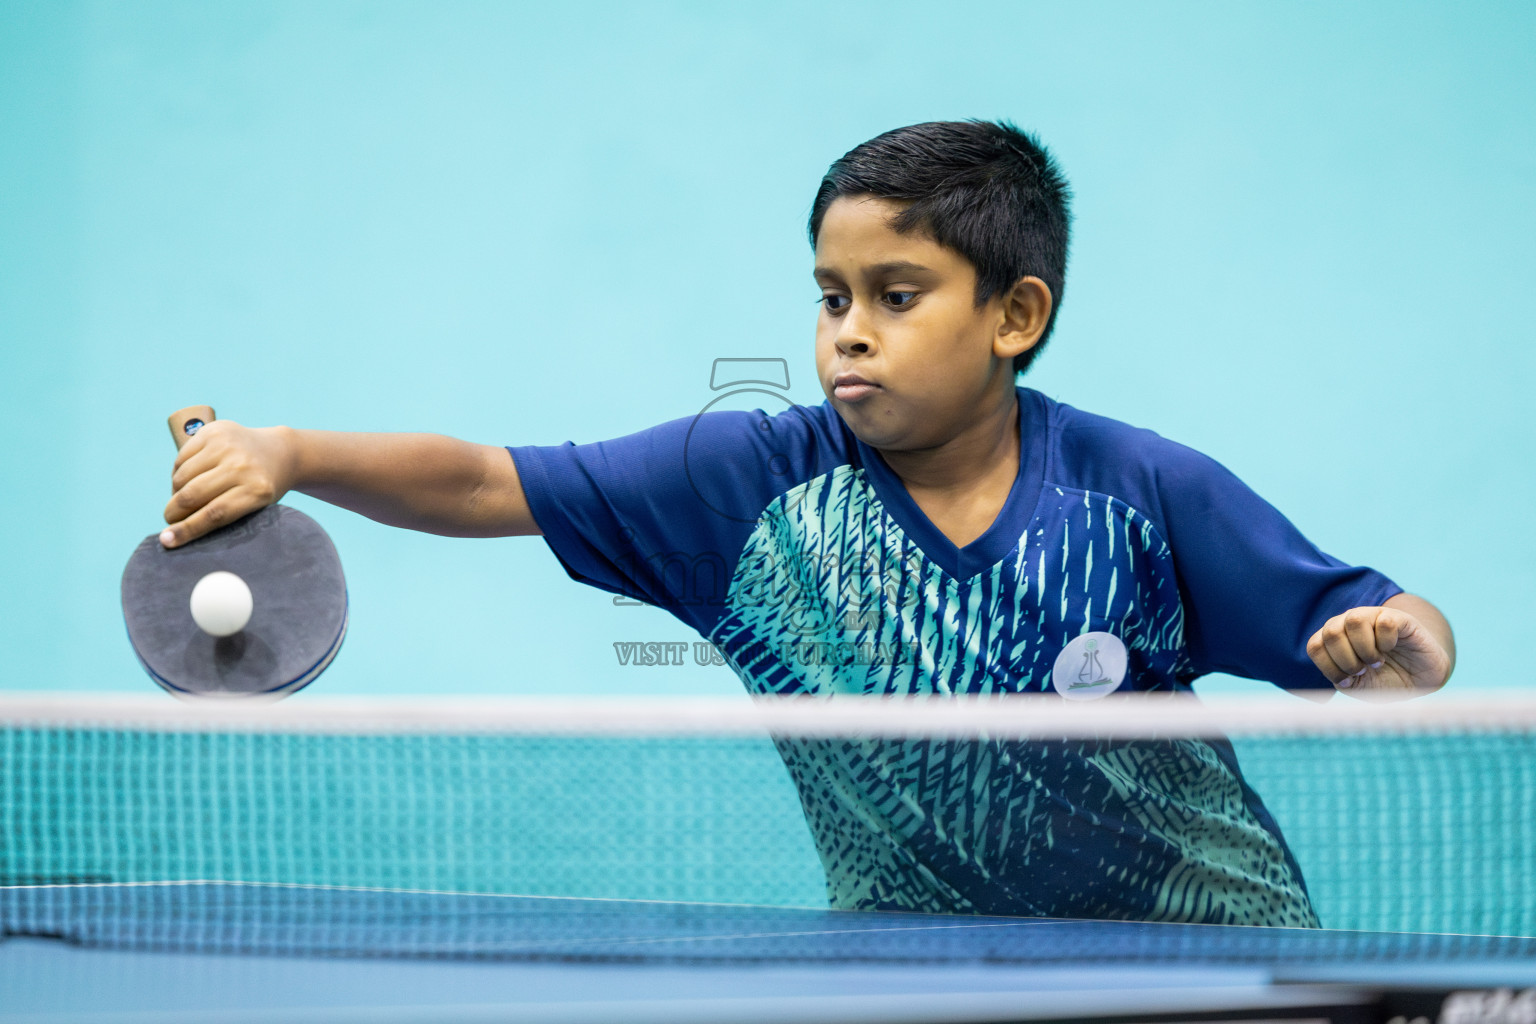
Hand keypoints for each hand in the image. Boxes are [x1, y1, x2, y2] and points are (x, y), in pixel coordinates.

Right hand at [161, 422, 296, 547]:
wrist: (280, 452)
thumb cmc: (262, 488)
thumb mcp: (255, 506)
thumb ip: (224, 516)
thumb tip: (176, 534)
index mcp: (258, 491)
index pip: (214, 514)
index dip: (187, 529)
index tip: (167, 540)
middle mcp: (242, 466)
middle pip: (192, 496)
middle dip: (174, 512)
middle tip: (170, 519)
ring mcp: (227, 445)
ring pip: (182, 477)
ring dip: (176, 493)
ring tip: (184, 498)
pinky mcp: (213, 431)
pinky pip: (181, 459)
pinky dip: (178, 474)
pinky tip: (188, 479)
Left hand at [1306, 605, 1452, 698]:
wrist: (1420, 678)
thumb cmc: (1385, 680)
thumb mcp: (1358, 687)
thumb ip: (1341, 679)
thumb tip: (1338, 676)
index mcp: (1334, 639)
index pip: (1314, 646)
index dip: (1329, 668)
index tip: (1349, 679)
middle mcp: (1348, 623)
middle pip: (1330, 632)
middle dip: (1346, 659)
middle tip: (1364, 670)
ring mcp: (1372, 616)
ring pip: (1353, 620)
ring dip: (1364, 649)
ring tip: (1376, 661)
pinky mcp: (1398, 617)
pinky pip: (1384, 622)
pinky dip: (1386, 642)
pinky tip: (1391, 648)